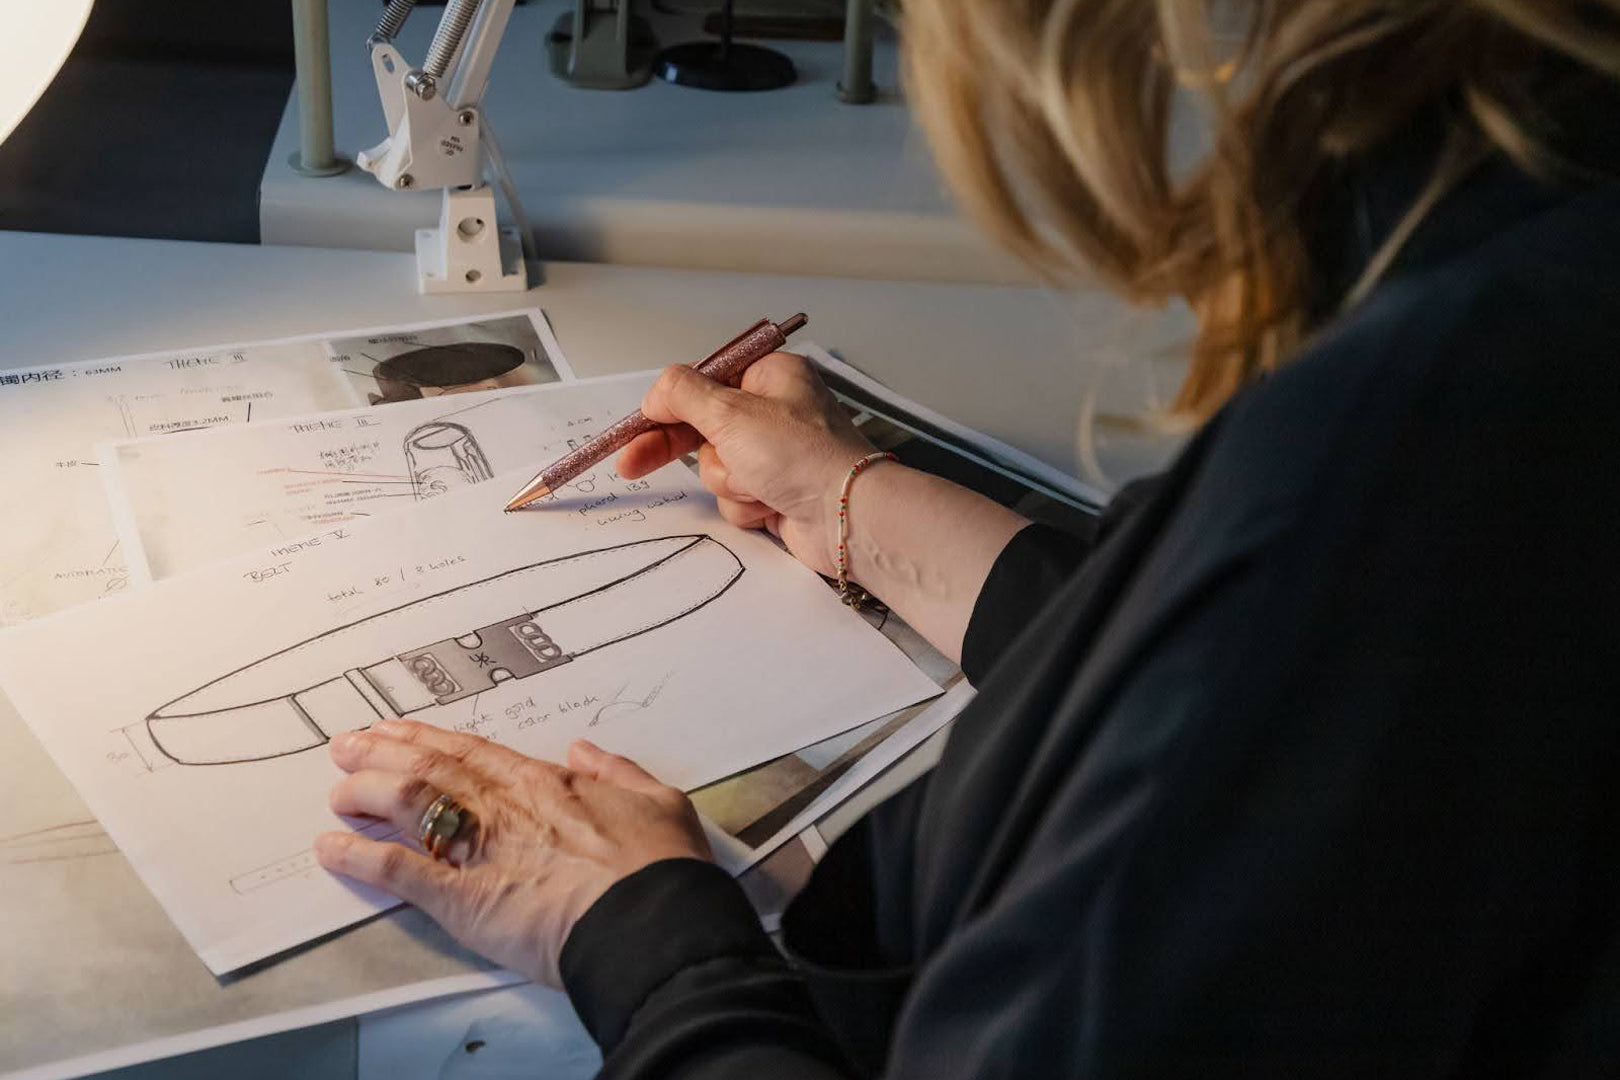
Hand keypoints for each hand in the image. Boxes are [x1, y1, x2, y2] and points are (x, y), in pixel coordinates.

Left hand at [314, 720, 711, 986]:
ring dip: (365, 793)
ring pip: (407, 804)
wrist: (653, 921)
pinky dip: (360, 857)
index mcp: (546, 782)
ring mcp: (480, 849)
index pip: (471, 751)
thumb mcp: (657, 800)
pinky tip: (332, 849)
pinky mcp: (464, 899)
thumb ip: (617, 770)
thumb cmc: (661, 867)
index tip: (395, 729)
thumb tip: (585, 749)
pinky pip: (400, 871)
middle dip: (381, 754)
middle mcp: (504, 805)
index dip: (427, 738)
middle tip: (345, 747)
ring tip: (336, 791)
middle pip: (428, 769)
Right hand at [617, 353, 875, 576]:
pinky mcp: (779, 492)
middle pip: (705, 429)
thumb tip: (658, 391)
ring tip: (758, 484)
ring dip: (730, 482)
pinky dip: (747, 505)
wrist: (848, 518)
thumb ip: (684, 395)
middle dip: (683, 450)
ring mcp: (778, 456)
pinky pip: (737, 498)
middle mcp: (776, 412)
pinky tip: (772, 505)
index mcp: (772, 376)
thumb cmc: (802, 455)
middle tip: (631, 464)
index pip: (704, 384)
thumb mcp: (731, 412)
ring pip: (719, 469)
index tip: (639, 424)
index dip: (669, 407)